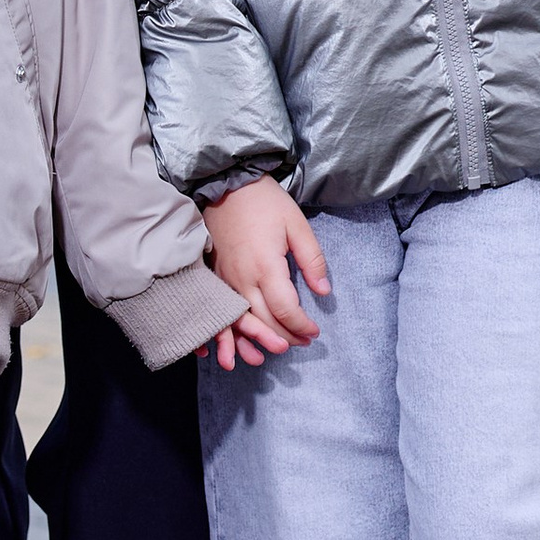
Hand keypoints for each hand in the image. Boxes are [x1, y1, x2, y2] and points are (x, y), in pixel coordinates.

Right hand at [204, 175, 329, 368]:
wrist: (227, 184)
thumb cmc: (266, 202)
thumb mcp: (297, 225)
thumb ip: (312, 260)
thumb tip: (324, 292)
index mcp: (266, 266)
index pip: (286, 310)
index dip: (302, 326)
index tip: (315, 331)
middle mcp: (242, 278)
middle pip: (264, 321)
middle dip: (285, 337)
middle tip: (302, 342)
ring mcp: (225, 279)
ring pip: (239, 322)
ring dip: (254, 342)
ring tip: (269, 354)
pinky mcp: (215, 276)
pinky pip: (221, 311)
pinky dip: (226, 332)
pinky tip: (231, 346)